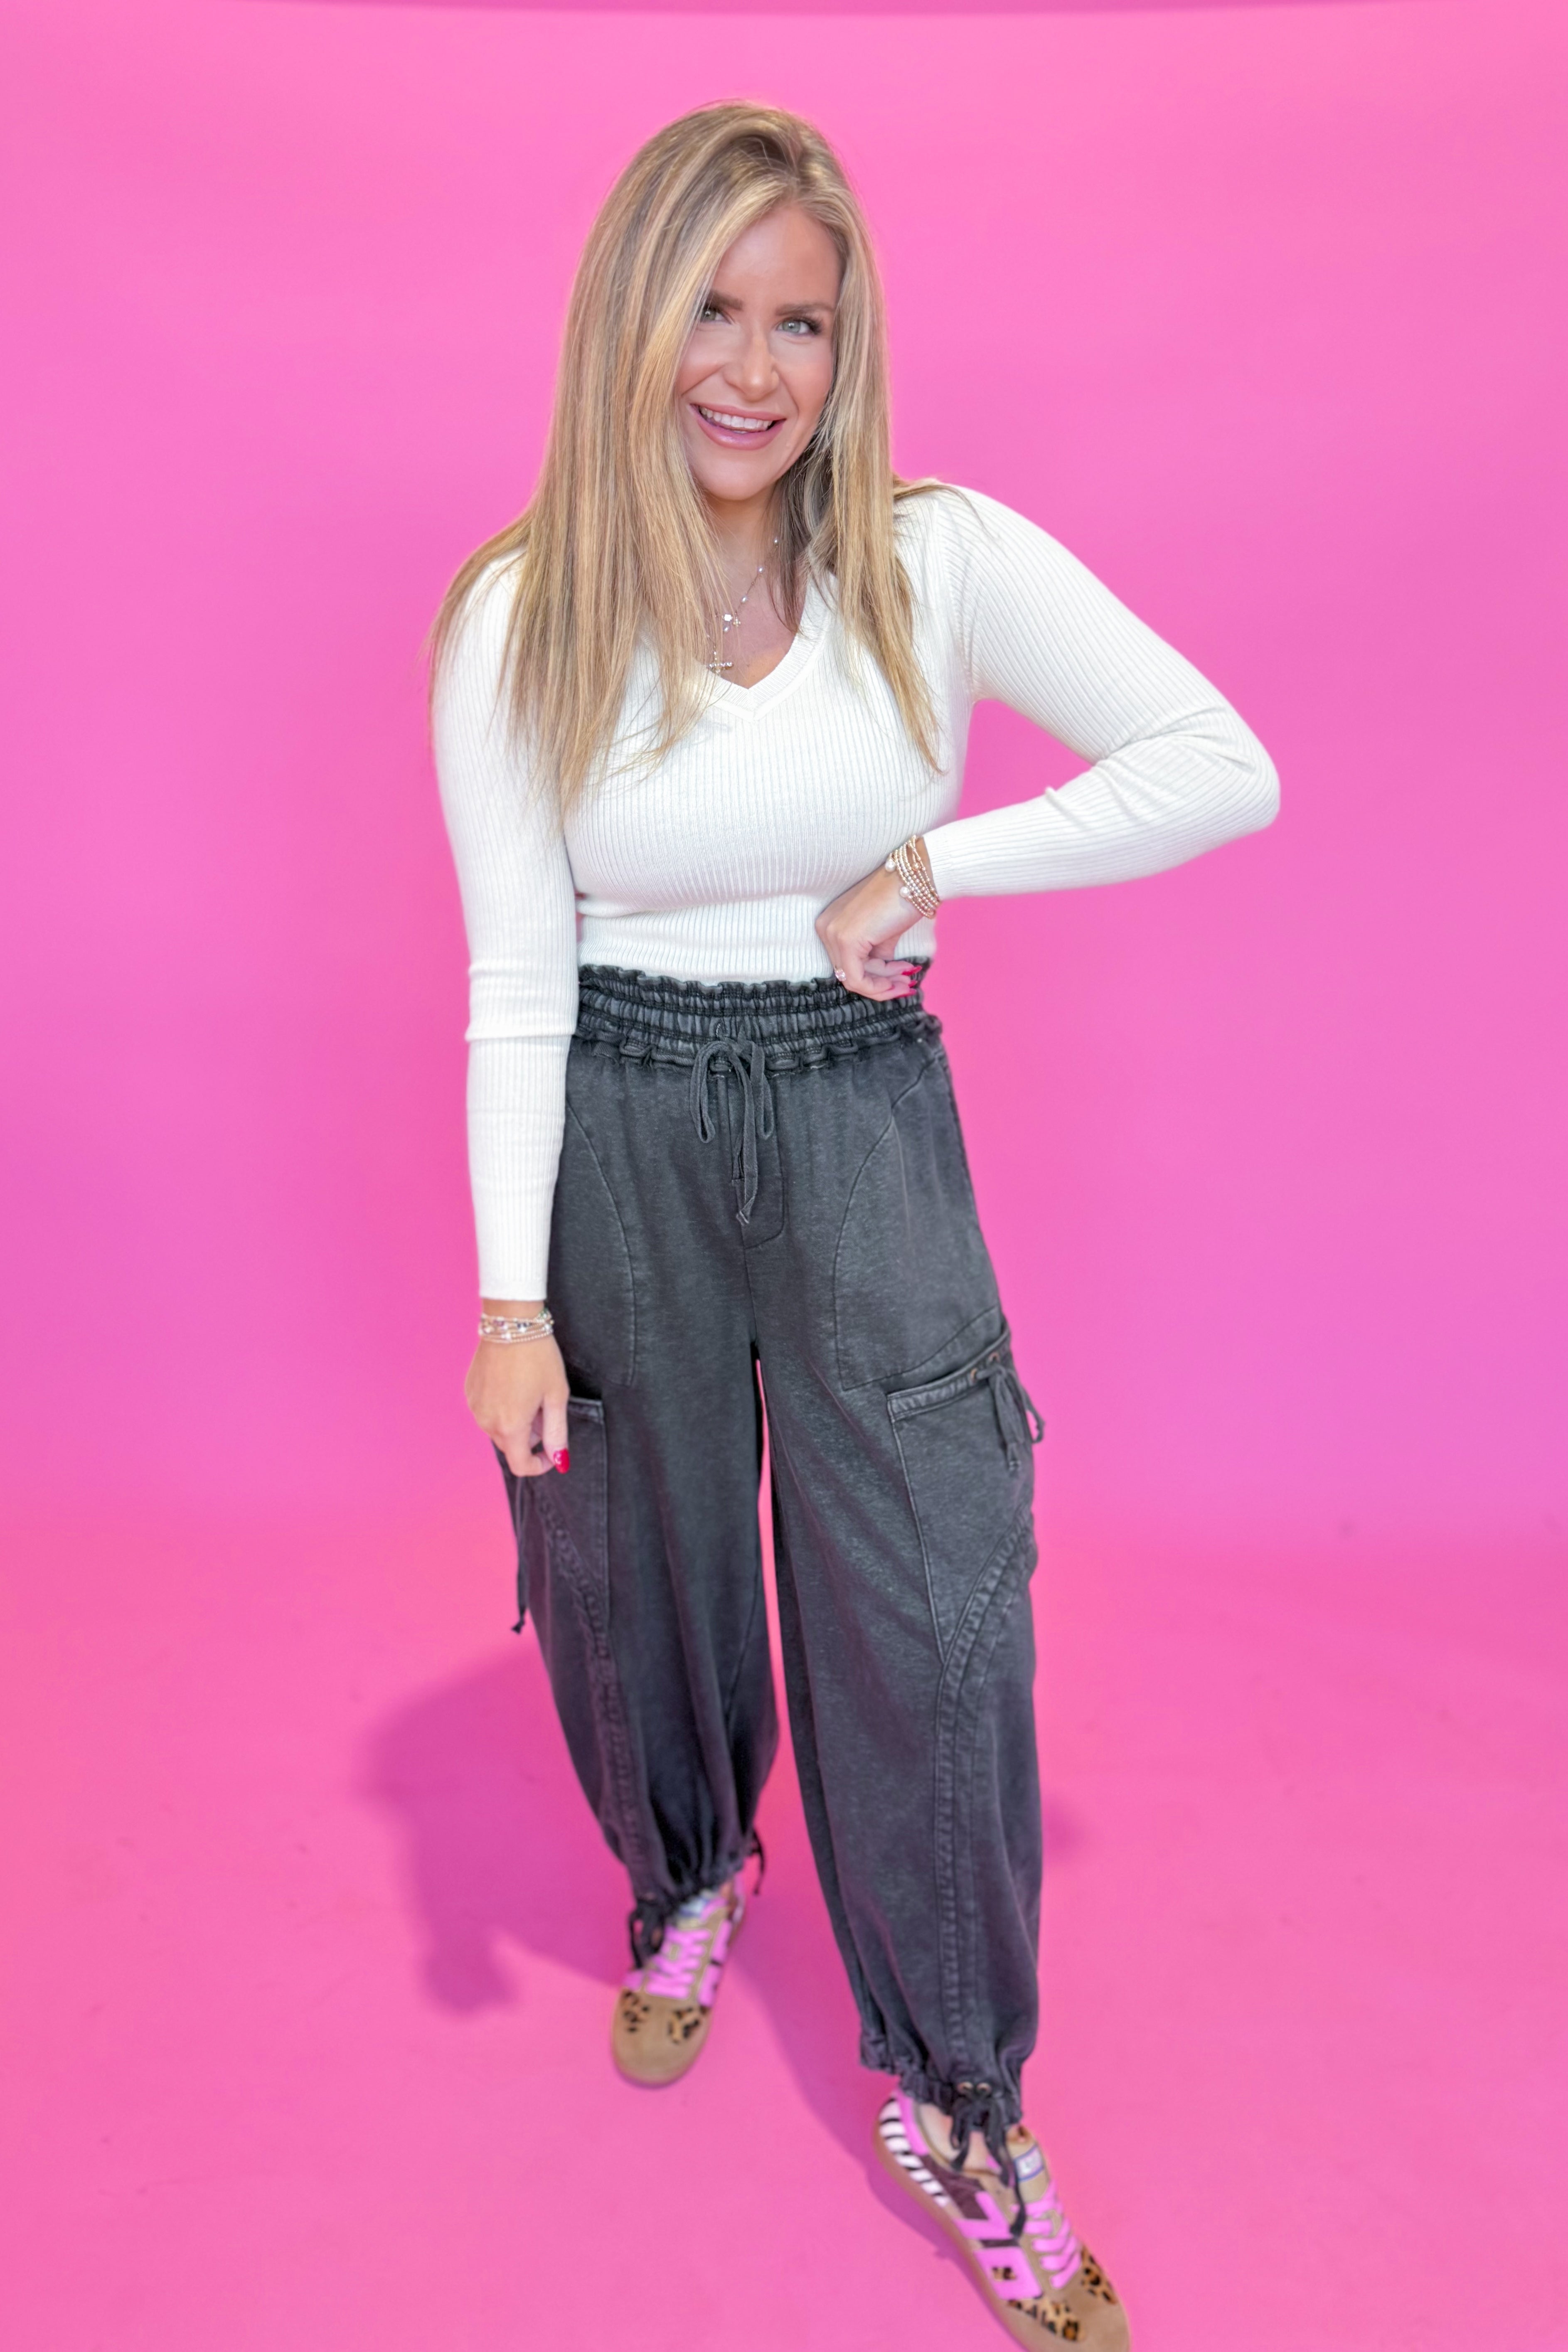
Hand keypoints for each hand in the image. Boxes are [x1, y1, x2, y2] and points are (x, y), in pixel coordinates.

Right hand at [465, 1326, 569, 1477]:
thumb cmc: (538, 1358)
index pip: (521, 1465)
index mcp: (510, 1427)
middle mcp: (486, 1421)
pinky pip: (487, 1411)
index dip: (540, 1465)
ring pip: (499, 1428)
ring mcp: (475, 1407)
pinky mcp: (469, 1392)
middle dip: (531, 1436)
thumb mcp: (556, 1396)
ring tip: (529, 1392)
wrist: (511, 1324)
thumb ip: (557, 1433)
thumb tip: (559, 1460)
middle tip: (544, 1407)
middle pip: (511, 1446)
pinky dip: (502, 1407)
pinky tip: (513, 1384)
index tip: (552, 1452)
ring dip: (516, 1421)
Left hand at [815, 859, 924, 998]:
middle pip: (848, 972)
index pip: (845, 962)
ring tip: (906, 981)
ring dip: (883, 985)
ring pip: (852, 979)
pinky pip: (857, 979)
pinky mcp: (846, 940)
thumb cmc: (902, 900)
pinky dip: (878, 987)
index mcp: (829, 923)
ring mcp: (833, 933)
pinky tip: (898, 981)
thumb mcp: (882, 935)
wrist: (915, 877)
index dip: (873, 977)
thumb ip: (874, 956)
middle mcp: (825, 927)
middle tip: (905, 983)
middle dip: (879, 982)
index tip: (897, 979)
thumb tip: (880, 979)